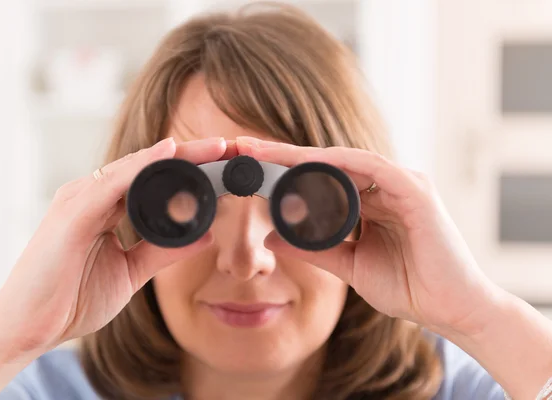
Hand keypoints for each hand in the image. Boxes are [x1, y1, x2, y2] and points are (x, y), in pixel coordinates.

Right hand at [0, 137, 233, 353]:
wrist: (29, 329)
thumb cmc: (70, 299)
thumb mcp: (131, 272)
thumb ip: (164, 251)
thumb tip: (205, 236)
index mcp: (103, 207)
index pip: (151, 180)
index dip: (187, 170)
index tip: (223, 164)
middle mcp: (91, 196)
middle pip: (146, 166)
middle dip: (190, 155)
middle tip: (227, 147)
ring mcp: (79, 201)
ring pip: (134, 167)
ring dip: (176, 155)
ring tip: (213, 147)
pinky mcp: (72, 214)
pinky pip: (112, 183)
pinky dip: (142, 166)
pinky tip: (169, 154)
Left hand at [236, 136, 499, 335]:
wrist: (452, 311)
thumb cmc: (408, 286)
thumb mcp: (348, 265)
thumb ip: (311, 249)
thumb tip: (270, 239)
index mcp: (371, 201)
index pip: (321, 179)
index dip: (283, 171)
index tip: (248, 167)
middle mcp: (385, 186)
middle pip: (327, 163)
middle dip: (283, 154)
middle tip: (243, 146)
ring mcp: (402, 184)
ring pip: (344, 160)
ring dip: (302, 154)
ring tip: (263, 151)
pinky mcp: (416, 190)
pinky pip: (372, 168)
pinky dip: (339, 163)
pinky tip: (307, 161)